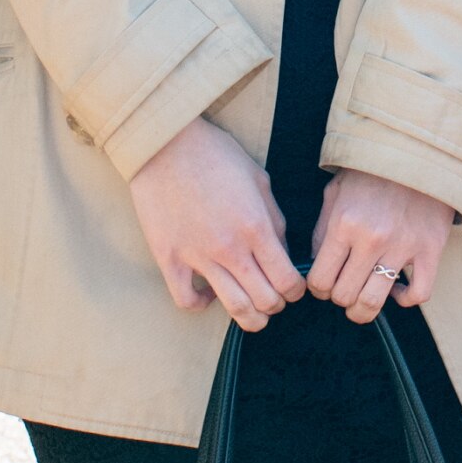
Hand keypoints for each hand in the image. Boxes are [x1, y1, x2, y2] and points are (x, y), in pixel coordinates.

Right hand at [127, 119, 304, 331]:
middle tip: (275, 299)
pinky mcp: (168, 258)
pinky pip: (186, 300)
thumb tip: (281, 253)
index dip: (296, 290)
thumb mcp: (259, 180)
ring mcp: (197, 256)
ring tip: (253, 313)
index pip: (287, 280)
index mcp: (256, 227)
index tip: (293, 287)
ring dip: (250, 318)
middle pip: (265, 301)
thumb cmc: (216, 155)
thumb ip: (274, 220)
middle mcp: (230, 248)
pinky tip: (209, 295)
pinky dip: (201, 305)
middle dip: (277, 305)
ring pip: (233, 308)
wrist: (165, 144)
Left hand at [309, 169, 458, 323]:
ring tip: (363, 300)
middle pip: (344, 296)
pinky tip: (395, 290)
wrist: (418, 154)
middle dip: (338, 298)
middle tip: (343, 289)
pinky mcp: (430, 250)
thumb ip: (323, 230)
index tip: (323, 285)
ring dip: (364, 309)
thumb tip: (316, 266)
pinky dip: (404, 300)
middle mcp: (372, 238)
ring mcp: (403, 246)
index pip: (320, 280)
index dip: (317, 290)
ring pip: (374, 302)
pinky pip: (418, 293)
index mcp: (344, 223)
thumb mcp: (336, 193)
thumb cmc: (372, 174)